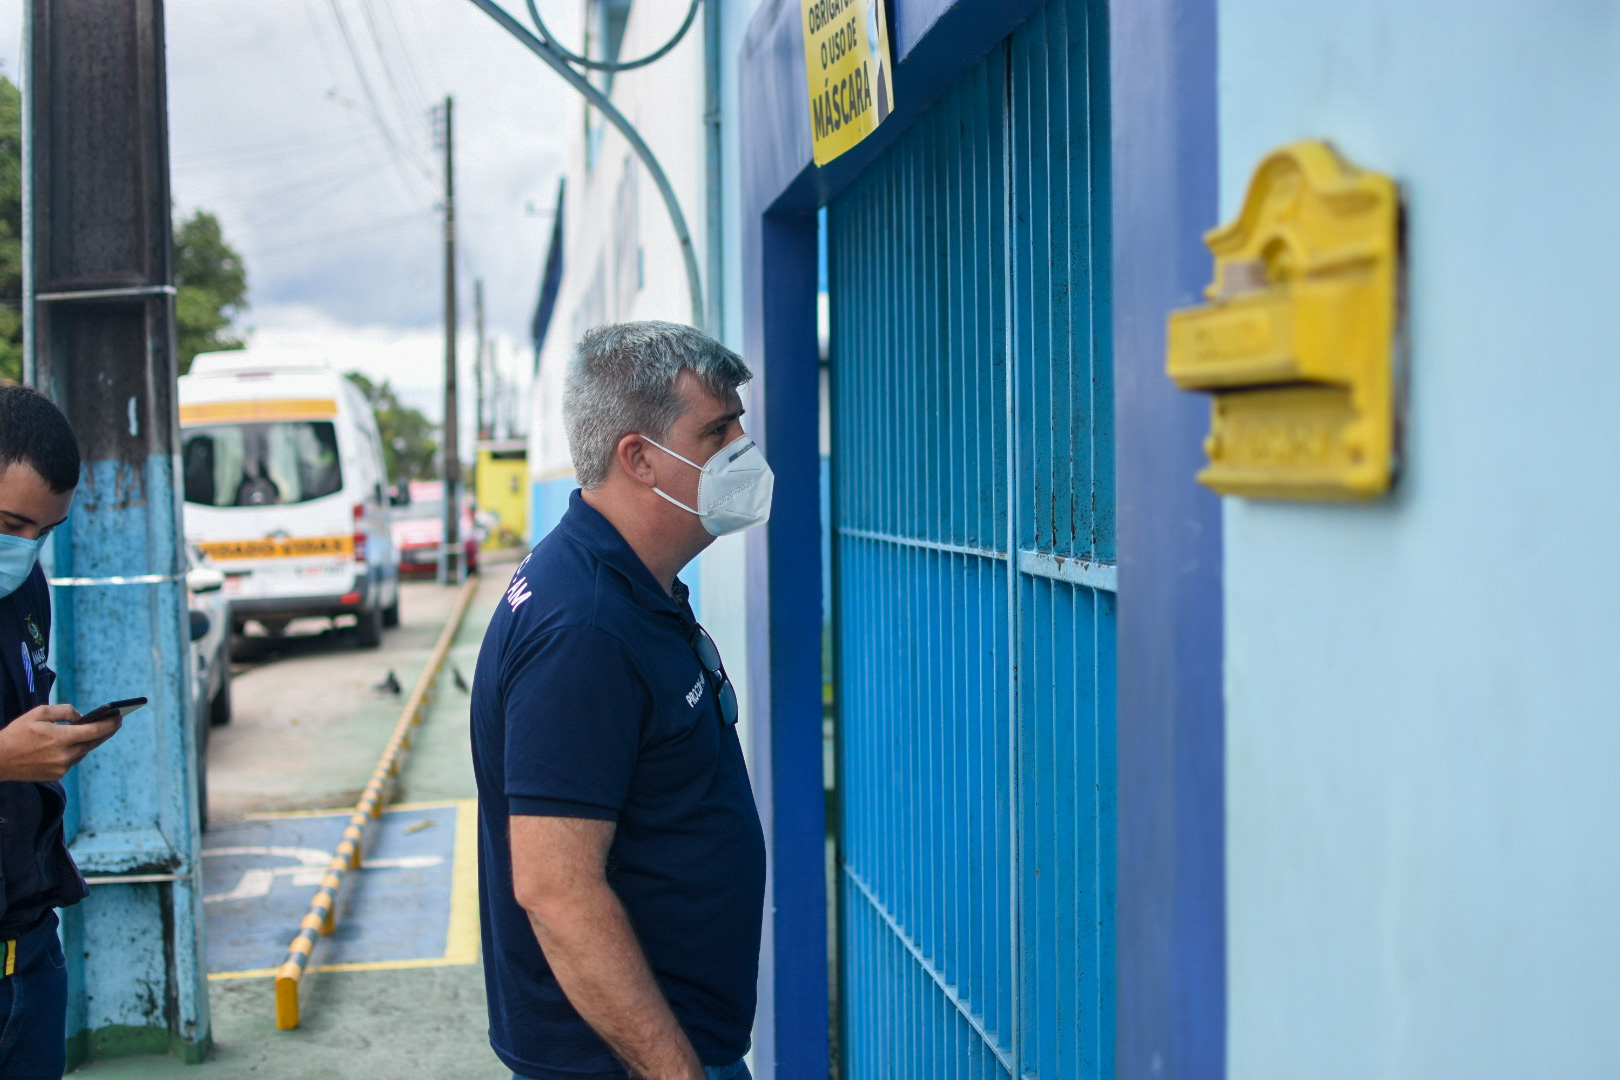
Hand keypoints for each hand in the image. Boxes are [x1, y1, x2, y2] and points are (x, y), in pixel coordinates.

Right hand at [0, 704, 121, 781]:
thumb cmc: (17, 733)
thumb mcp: (39, 713)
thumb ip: (64, 711)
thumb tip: (82, 716)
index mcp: (61, 738)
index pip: (95, 731)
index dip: (110, 724)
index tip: (120, 717)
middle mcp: (64, 755)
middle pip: (93, 743)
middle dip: (106, 732)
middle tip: (116, 722)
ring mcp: (61, 768)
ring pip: (84, 752)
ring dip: (91, 742)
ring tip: (99, 731)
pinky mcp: (57, 775)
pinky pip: (73, 761)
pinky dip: (76, 751)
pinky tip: (78, 744)